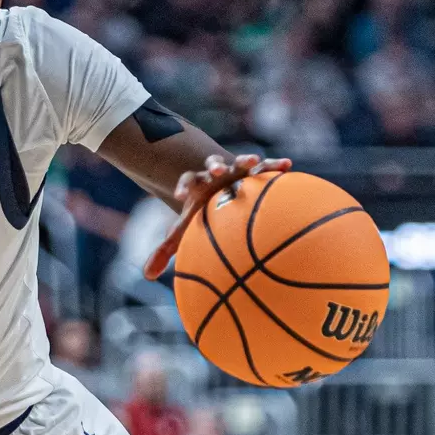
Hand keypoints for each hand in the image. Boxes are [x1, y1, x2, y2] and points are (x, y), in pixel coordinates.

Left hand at [142, 152, 290, 279]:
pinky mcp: (255, 170)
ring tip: (253, 161)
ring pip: (240, 161)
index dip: (183, 186)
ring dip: (246, 160)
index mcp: (197, 184)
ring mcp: (236, 170)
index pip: (187, 180)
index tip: (180, 196)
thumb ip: (167, 248)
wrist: (217, 189)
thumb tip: (146, 275)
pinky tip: (288, 165)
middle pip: (213, 164)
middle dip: (215, 166)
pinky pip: (267, 166)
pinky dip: (275, 164)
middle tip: (217, 171)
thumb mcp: (185, 227)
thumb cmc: (202, 213)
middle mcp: (216, 174)